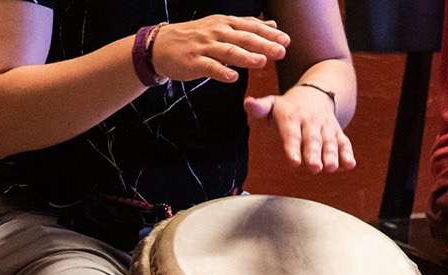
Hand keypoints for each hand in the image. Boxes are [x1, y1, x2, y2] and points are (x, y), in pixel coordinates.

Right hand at [148, 16, 287, 84]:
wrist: (161, 44)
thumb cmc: (195, 37)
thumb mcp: (222, 25)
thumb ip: (247, 26)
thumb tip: (272, 25)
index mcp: (226, 24)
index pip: (251, 27)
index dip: (269, 34)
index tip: (286, 40)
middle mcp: (217, 33)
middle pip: (243, 38)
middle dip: (263, 44)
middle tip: (281, 51)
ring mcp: (204, 47)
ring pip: (228, 51)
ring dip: (245, 57)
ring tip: (261, 62)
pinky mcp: (193, 62)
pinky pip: (209, 67)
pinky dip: (221, 72)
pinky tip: (233, 78)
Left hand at [244, 86, 354, 173]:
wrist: (313, 94)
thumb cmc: (285, 108)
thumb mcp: (271, 104)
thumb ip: (259, 108)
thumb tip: (248, 102)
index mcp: (292, 116)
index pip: (291, 133)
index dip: (292, 147)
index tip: (293, 162)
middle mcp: (310, 121)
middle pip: (312, 139)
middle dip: (314, 153)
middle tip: (314, 167)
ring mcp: (325, 127)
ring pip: (329, 142)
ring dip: (331, 155)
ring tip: (331, 168)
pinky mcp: (336, 132)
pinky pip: (344, 142)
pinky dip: (348, 153)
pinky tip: (350, 164)